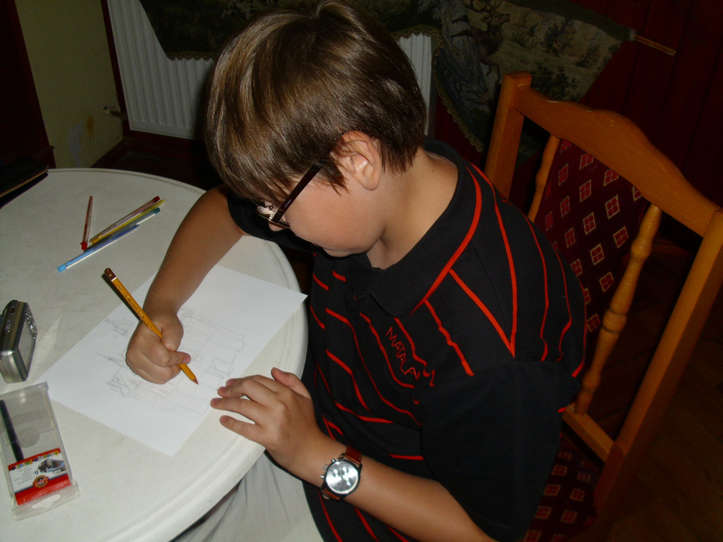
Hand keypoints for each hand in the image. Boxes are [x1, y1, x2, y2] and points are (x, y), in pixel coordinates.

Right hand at [125, 310, 190, 383]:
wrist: (152, 322)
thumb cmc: (163, 322)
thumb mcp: (172, 324)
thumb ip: (173, 337)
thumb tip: (171, 351)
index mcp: (141, 341)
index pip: (163, 359)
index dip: (177, 359)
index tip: (186, 356)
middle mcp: (134, 355)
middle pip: (161, 373)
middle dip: (174, 367)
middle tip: (180, 359)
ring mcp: (133, 364)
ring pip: (159, 378)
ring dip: (169, 371)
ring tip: (172, 359)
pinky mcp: (136, 369)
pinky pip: (155, 379)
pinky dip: (164, 373)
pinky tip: (165, 363)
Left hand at [211, 367, 327, 473]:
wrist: (310, 450)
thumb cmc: (306, 425)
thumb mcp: (305, 397)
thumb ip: (291, 381)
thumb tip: (274, 371)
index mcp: (286, 393)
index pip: (259, 380)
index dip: (243, 380)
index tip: (232, 383)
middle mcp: (278, 404)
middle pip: (248, 389)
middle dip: (231, 388)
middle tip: (221, 391)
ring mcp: (271, 421)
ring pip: (243, 406)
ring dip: (226, 403)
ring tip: (216, 403)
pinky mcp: (266, 437)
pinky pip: (244, 428)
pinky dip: (232, 423)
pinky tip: (224, 419)